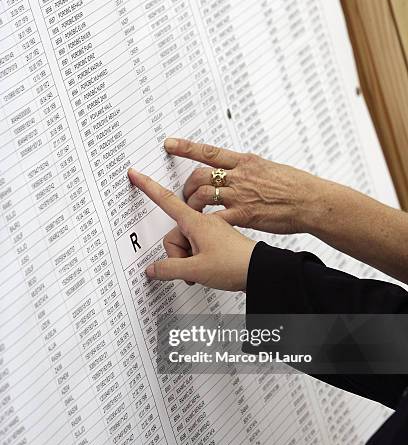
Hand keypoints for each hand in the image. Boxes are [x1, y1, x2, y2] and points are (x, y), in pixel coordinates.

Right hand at [127, 168, 256, 290]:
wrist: (263, 270)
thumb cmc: (236, 263)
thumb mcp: (197, 269)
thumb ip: (169, 268)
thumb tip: (152, 269)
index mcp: (196, 221)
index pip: (166, 200)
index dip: (148, 187)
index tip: (136, 174)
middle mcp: (203, 221)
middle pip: (174, 233)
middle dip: (176, 253)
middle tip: (190, 269)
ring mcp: (212, 229)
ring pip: (185, 241)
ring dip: (188, 259)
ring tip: (202, 270)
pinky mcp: (219, 238)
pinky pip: (197, 244)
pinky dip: (197, 258)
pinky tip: (207, 267)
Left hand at [164, 137, 323, 234]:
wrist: (311, 201)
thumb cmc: (296, 186)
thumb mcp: (271, 168)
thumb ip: (251, 169)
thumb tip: (241, 168)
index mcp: (245, 162)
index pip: (209, 152)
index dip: (186, 147)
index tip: (170, 144)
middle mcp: (239, 176)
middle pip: (200, 176)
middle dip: (188, 186)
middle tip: (186, 194)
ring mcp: (240, 195)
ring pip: (203, 196)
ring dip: (193, 205)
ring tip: (192, 213)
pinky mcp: (243, 215)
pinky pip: (215, 218)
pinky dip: (205, 224)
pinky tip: (203, 229)